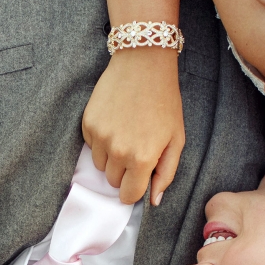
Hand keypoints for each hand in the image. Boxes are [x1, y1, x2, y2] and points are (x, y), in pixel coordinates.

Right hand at [82, 47, 184, 204]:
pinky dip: (101, 141)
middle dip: (123, 172)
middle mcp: (118, 151)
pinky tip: (115, 122)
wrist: (143, 64)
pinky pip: (91, 146)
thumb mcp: (176, 139)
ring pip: (100, 166)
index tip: (138, 180)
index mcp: (142, 158)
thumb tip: (154, 200)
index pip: (128, 195)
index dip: (133, 190)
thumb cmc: (164, 101)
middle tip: (136, 149)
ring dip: (110, 158)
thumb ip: (166, 173)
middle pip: (112, 182)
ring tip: (125, 134)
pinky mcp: (88, 124)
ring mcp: (100, 137)